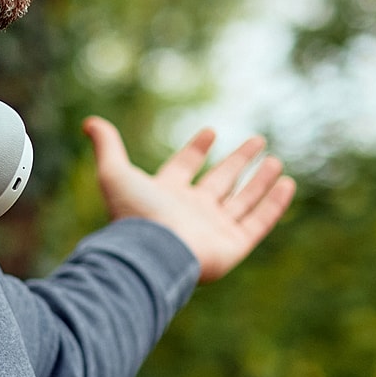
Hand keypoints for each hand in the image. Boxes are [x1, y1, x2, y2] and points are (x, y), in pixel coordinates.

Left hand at [83, 118, 294, 282]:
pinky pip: (259, 222)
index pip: (184, 168)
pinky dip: (273, 204)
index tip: (210, 131)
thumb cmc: (134, 216)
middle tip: (257, 140)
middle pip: (220, 182)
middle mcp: (191, 212)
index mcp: (166, 196)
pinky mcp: (233, 246)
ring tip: (276, 160)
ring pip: (243, 201)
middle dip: (238, 162)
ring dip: (259, 181)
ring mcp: (213, 230)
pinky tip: (286, 183)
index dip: (196, 150)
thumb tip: (89, 122)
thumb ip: (107, 146)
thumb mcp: (114, 173)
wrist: (153, 254)